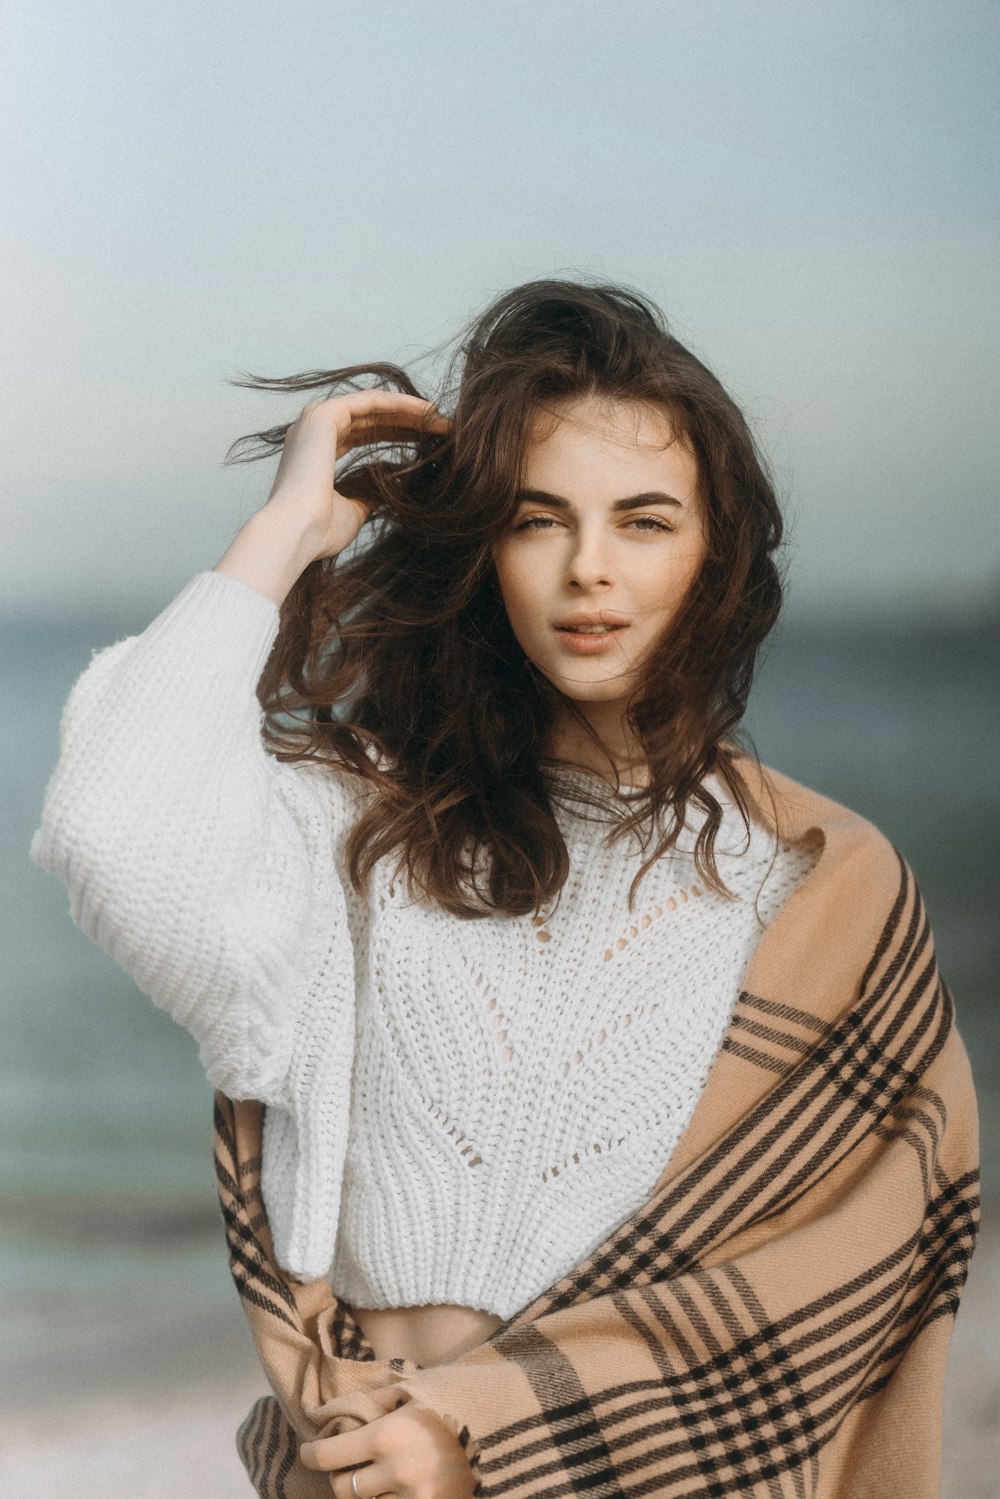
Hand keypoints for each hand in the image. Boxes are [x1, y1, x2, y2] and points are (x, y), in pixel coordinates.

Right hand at [215, 389, 449, 603]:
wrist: (296, 534)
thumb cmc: (318, 532)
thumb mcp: (353, 512)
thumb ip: (368, 495)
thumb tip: (388, 494)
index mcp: (314, 451)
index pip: (362, 434)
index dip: (396, 435)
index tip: (427, 442)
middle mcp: (312, 430)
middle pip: (370, 418)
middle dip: (407, 422)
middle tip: (442, 429)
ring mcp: (315, 419)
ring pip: (372, 406)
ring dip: (408, 411)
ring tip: (440, 420)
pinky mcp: (324, 414)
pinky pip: (371, 401)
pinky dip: (400, 404)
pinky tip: (427, 411)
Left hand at [299, 1385, 475, 1498]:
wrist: (500, 1431)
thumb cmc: (452, 1404)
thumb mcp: (412, 1392)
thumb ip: (375, 1400)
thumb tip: (337, 1411)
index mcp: (387, 1435)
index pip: (327, 1457)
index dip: (309, 1455)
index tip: (306, 1451)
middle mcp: (396, 1471)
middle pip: (342, 1489)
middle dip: (340, 1476)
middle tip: (347, 1464)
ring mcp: (414, 1497)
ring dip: (366, 1494)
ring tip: (376, 1478)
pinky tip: (392, 1489)